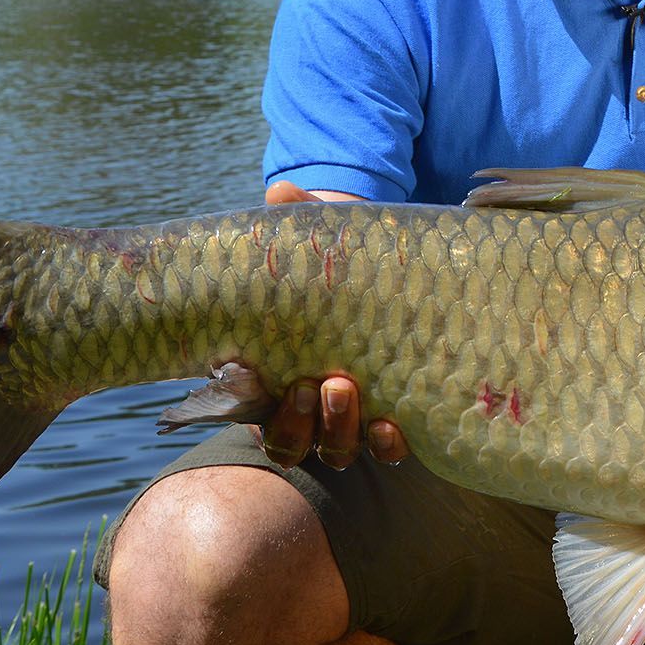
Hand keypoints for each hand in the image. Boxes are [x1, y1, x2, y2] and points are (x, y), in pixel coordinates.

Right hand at [253, 179, 409, 468]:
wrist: (390, 278)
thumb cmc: (339, 266)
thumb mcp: (319, 245)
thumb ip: (297, 222)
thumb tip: (280, 193)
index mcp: (276, 380)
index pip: (254, 411)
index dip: (252, 401)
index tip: (249, 372)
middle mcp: (309, 413)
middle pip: (292, 442)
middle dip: (299, 420)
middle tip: (313, 382)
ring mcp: (351, 422)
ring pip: (337, 450)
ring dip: (339, 429)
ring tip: (347, 390)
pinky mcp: (394, 421)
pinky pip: (388, 451)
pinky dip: (389, 444)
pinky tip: (393, 426)